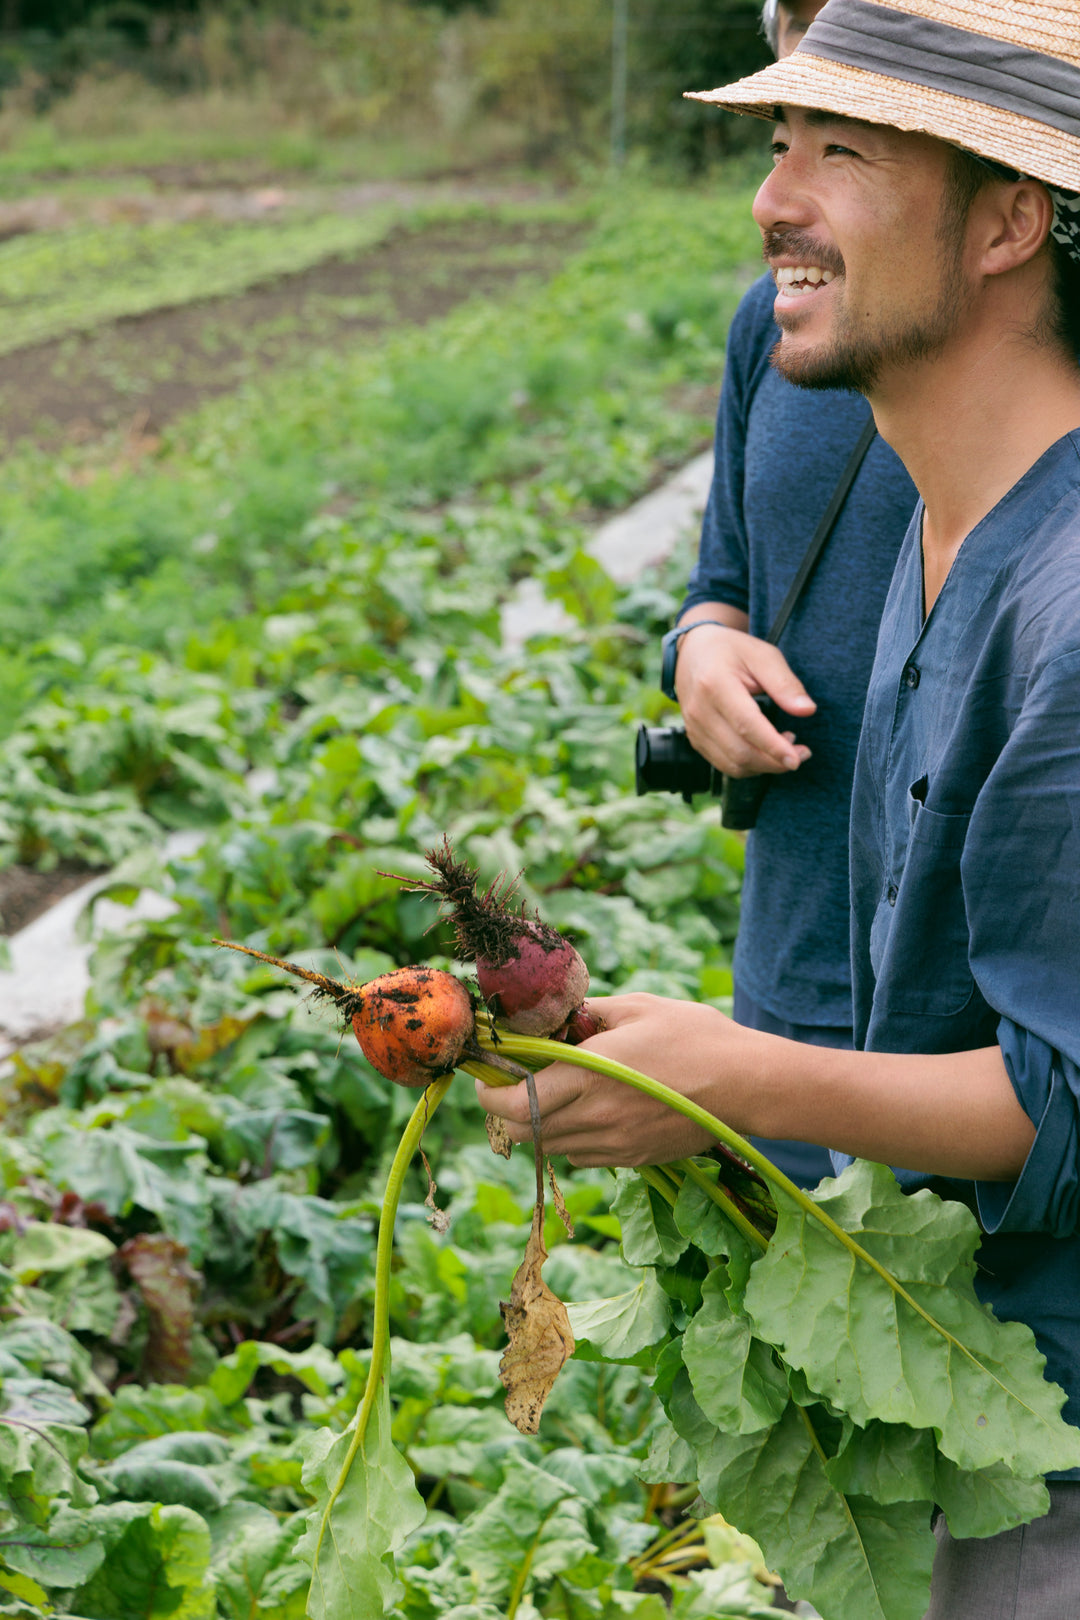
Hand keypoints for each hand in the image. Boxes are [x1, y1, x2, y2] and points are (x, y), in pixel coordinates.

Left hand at [475, 993, 763, 1167]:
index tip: (487, 1077)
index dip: (488, 1093)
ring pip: (550, 1147)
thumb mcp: (637, 1008)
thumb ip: (589, 1013)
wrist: (748, 1085)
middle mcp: (594, 1116)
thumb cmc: (696, 1037)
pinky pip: (582, 1156)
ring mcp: (614, 1144)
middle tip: (513, 1086)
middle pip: (522, 1133)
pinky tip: (589, 1112)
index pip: (513, 1101)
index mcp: (587, 1075)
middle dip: (505, 1112)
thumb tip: (558, 1015)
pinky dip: (571, 1138)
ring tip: (552, 1096)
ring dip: (538, 1126)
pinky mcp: (633, 1159)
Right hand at [676, 624, 814, 776]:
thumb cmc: (731, 651)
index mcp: (715, 684)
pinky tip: (765, 751)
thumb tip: (808, 710)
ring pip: (732, 764)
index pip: (746, 725)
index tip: (797, 759)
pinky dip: (749, 766)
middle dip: (774, 762)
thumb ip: (785, 683)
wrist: (694, 651)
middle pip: (739, 751)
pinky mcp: (695, 738)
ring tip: (785, 747)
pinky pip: (724, 764)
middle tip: (802, 753)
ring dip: (764, 766)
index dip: (773, 747)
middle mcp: (700, 710)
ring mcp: (694, 727)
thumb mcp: (763, 655)